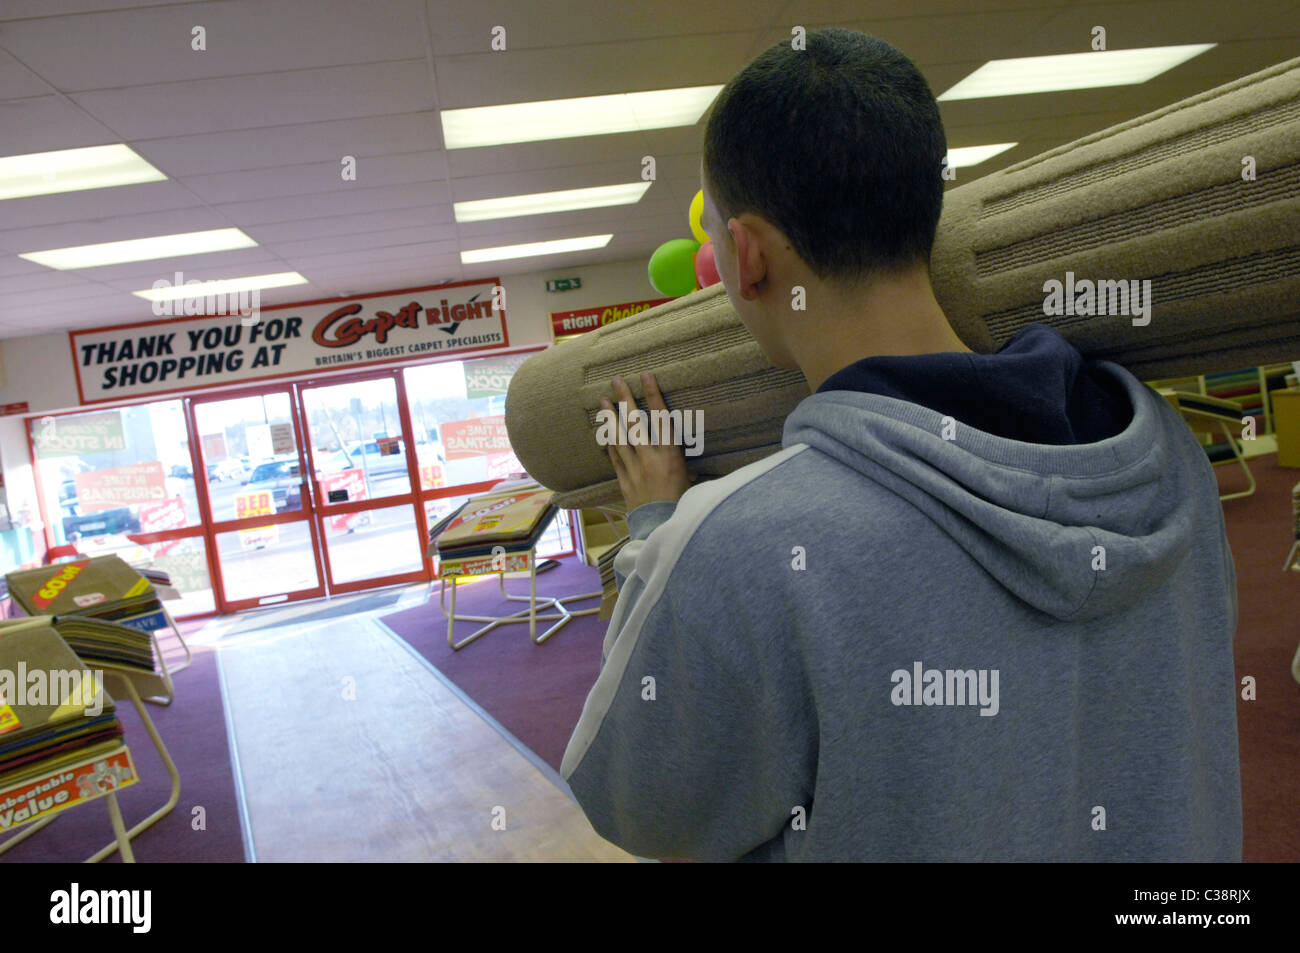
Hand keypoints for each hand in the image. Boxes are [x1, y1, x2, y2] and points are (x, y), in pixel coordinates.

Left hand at [601, 373, 692, 510]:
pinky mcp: (624, 482)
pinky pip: (615, 458)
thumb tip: (702, 454)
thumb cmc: (685, 506)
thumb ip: (688, 462)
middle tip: (616, 381)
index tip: (646, 376)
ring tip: (603, 401)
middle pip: (634, 423)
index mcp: (671, 456)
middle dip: (624, 400)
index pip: (661, 418)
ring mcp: (634, 470)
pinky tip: (605, 431)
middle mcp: (650, 459)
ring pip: (619, 438)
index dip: (653, 395)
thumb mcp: (694, 480)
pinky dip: (610, 443)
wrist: (665, 531)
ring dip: (611, 418)